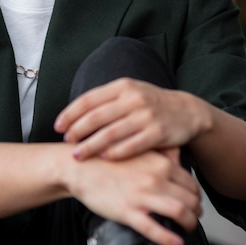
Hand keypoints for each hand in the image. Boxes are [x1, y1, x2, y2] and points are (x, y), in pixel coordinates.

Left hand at [55, 78, 207, 160]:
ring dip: (91, 145)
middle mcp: (133, 98)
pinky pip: (132, 145)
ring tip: (78, 155)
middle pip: (97, 116)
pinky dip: (115, 152)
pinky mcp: (158, 133)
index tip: (58, 126)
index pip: (89, 99)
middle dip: (78, 130)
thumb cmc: (150, 104)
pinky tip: (103, 158)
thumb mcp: (130, 93)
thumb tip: (74, 114)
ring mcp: (146, 115)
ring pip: (111, 132)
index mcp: (122, 86)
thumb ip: (106, 100)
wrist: (187, 111)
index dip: (71, 113)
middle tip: (66, 142)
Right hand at [68, 147, 201, 244]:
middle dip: (196, 211)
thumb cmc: (105, 158)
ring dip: (189, 224)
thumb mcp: (136, 148)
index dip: (195, 195)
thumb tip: (178, 155)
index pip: (190, 182)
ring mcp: (142, 195)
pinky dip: (170, 239)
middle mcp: (155, 178)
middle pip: (190, 198)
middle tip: (193, 216)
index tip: (193, 201)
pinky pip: (155, 229)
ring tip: (187, 229)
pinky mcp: (128, 211)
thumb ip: (159, 152)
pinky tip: (176, 243)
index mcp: (159, 162)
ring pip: (180, 212)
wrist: (79, 166)